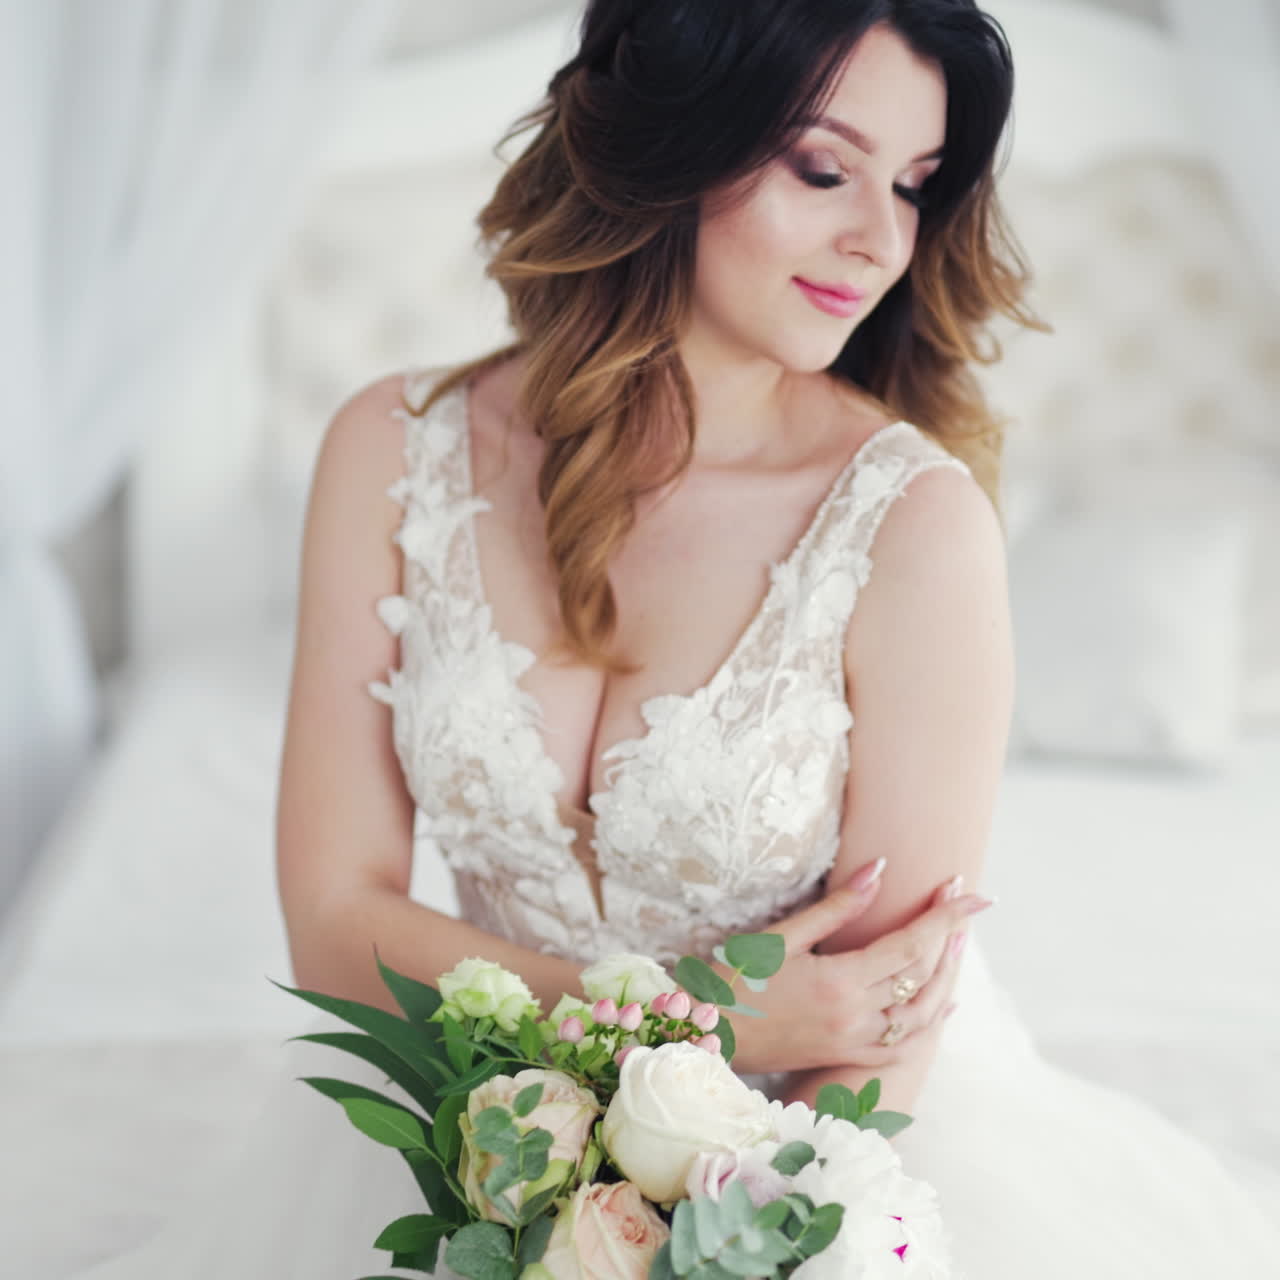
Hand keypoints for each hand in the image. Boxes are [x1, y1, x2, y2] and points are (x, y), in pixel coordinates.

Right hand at [723, 862, 992, 1075]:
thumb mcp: (781, 937)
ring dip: (946, 977)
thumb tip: (879, 870)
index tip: (969, 891)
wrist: (708, 1039)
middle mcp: (854, 1015)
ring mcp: (852, 1041)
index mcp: (838, 981)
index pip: (910, 945)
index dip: (944, 917)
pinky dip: (928, 1023)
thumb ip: (836, 908)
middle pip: (923, 975)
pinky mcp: (845, 1057)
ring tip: (957, 941)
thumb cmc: (735, 981)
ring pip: (921, 1013)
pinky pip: (902, 1046)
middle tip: (965, 901)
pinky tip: (942, 1004)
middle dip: (950, 935)